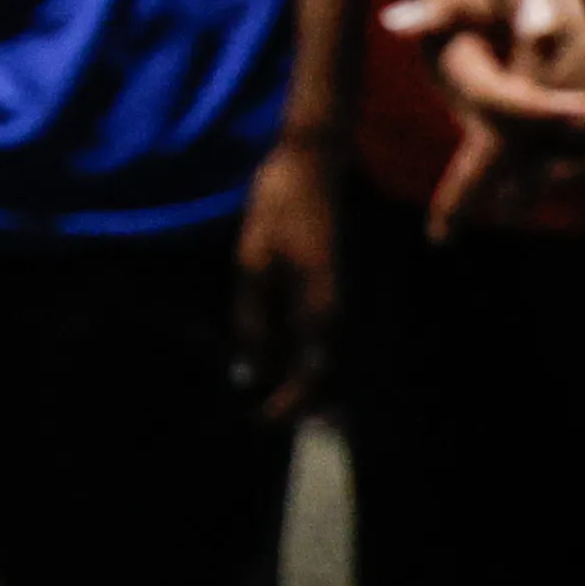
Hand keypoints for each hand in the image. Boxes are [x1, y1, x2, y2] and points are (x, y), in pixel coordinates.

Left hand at [233, 130, 341, 420]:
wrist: (312, 164)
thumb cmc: (278, 207)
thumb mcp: (252, 264)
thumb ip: (252, 321)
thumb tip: (249, 376)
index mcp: (319, 310)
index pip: (310, 376)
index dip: (287, 406)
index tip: (259, 422)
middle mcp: (335, 311)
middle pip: (321, 375)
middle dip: (295, 402)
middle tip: (262, 415)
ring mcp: (334, 298)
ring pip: (319, 357)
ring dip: (294, 378)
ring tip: (263, 390)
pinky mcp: (327, 286)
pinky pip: (316, 334)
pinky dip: (296, 352)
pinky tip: (272, 352)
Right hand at [381, 0, 584, 231]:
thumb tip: (544, 28)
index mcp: (447, 54)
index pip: (493, 97)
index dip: (539, 107)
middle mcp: (459, 88)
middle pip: (505, 140)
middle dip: (558, 156)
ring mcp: (480, 98)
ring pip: (520, 149)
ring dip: (570, 159)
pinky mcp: (506, 95)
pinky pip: (535, 133)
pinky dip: (575, 143)